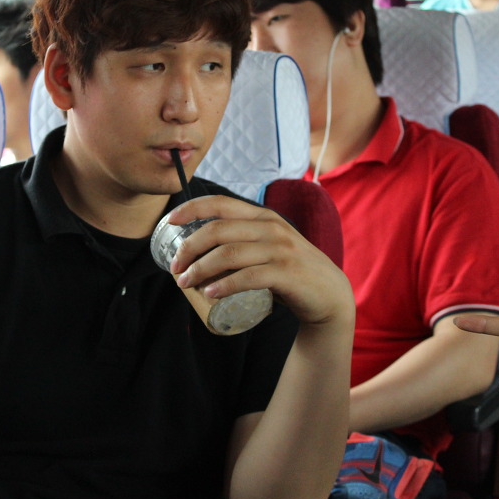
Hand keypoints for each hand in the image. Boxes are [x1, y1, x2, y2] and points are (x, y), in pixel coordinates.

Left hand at [168, 195, 352, 326]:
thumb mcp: (268, 245)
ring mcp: (280, 249)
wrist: (327, 293)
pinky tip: (210, 292)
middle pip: (218, 230)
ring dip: (201, 268)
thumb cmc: (289, 270)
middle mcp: (270, 227)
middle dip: (189, 247)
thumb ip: (244, 239)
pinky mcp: (287, 273)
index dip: (192, 209)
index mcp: (262, 216)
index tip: (170, 222)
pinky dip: (225, 285)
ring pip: (229, 253)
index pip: (221, 204)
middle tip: (175, 268)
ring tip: (185, 283)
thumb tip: (198, 249)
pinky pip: (249, 277)